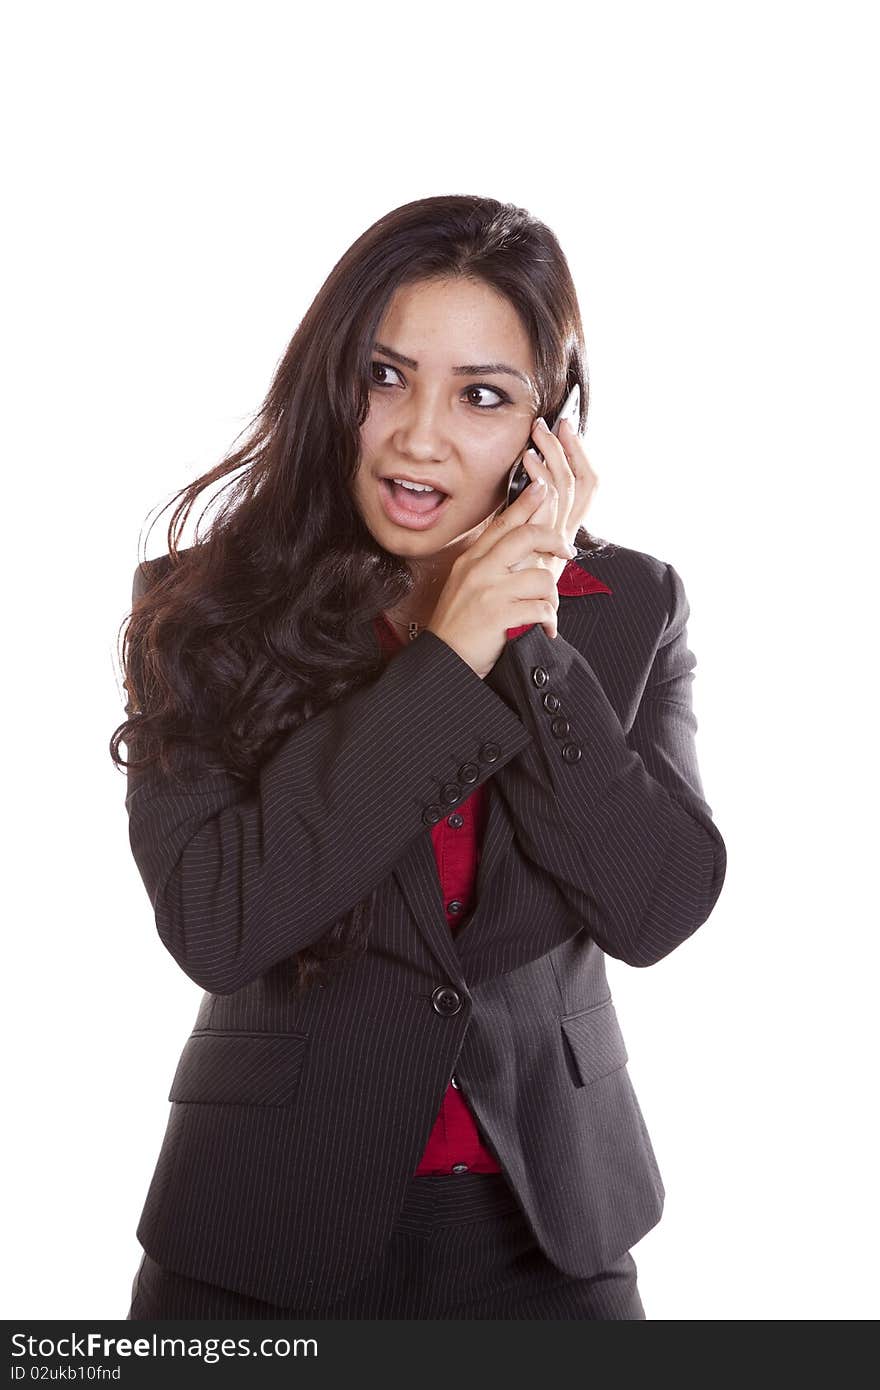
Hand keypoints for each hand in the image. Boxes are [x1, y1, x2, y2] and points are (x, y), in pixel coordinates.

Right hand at [426, 481, 577, 678]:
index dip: (526, 502)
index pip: (503, 522)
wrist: (443, 661)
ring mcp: (488, 591)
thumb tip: (522, 545)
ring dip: (552, 597)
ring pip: (542, 577)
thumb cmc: (459, 626)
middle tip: (567, 551)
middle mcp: (479, 569)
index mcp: (471, 559)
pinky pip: (541, 608)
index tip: (544, 489)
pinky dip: (549, 621)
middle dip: (554, 539)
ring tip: (546, 612)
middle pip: (527, 536)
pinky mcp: (498, 615)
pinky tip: (543, 630)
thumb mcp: (466, 584)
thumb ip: (489, 563)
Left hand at [507, 416, 598, 583]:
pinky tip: (526, 461)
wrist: (493, 632)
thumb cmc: (496, 598)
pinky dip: (539, 478)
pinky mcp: (546, 548)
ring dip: (553, 455)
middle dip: (569, 448)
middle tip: (555, 421)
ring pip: (566, 488)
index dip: (577, 457)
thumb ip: (515, 529)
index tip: (565, 430)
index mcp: (556, 535)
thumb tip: (511, 498)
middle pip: (579, 483)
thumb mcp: (507, 556)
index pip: (580, 488)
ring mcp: (556, 542)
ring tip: (538, 433)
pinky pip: (549, 505)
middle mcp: (562, 537)